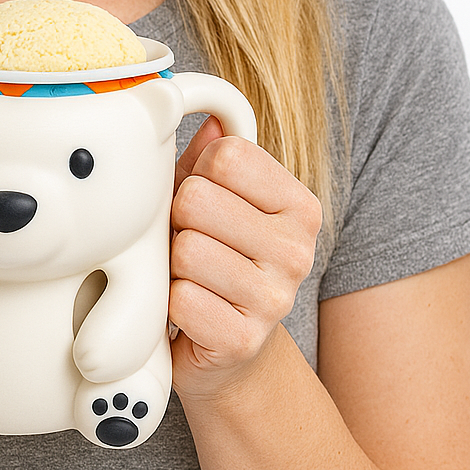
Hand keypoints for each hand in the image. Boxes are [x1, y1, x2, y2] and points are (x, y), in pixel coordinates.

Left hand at [169, 116, 321, 402]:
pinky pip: (181, 299)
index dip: (195, 175)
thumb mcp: (216, 201)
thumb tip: (208, 115)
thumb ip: (211, 156)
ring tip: (188, 278)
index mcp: (299, 205)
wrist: (228, 353)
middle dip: (178, 221)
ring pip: (186, 249)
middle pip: (197, 199)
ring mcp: (276, 298)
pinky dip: (171, 305)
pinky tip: (189, 311)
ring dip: (172, 266)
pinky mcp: (243, 339)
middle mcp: (298, 250)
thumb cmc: (216, 261)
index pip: (226, 155)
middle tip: (189, 244)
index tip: (202, 203)